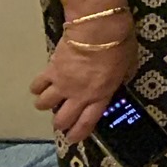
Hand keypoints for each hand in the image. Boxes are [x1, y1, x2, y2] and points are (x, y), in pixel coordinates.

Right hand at [30, 17, 137, 144]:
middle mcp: (79, 94)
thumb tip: (121, 80)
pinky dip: (37, 87)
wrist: (98, 28)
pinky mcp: (50, 71)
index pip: (87, 121)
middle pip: (62, 118)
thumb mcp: (129, 64)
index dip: (78, 133)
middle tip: (61, 119)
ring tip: (49, 99)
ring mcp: (62, 84)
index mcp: (101, 94)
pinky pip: (37, 85)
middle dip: (60, 123)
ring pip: (44, 104)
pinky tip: (41, 85)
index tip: (72, 138)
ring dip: (45, 104)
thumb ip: (122, 76)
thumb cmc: (119, 44)